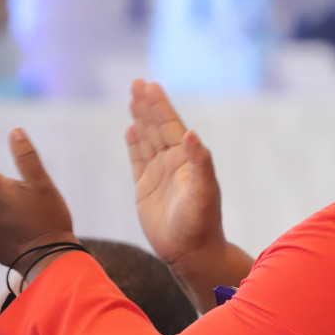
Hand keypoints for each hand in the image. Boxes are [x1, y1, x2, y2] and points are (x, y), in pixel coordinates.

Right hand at [126, 80, 225, 268]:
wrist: (191, 252)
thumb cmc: (201, 223)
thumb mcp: (204, 191)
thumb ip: (200, 162)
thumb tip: (192, 134)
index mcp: (187, 160)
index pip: (171, 126)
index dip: (160, 105)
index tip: (150, 84)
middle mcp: (173, 163)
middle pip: (157, 127)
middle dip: (147, 105)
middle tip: (136, 82)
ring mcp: (158, 175)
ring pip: (146, 140)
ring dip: (139, 119)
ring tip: (132, 98)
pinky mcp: (145, 189)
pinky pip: (137, 160)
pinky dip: (133, 144)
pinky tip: (130, 129)